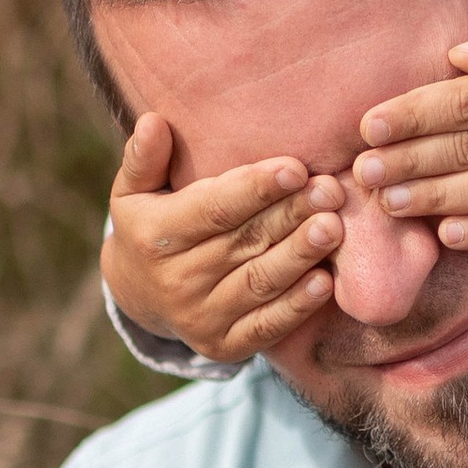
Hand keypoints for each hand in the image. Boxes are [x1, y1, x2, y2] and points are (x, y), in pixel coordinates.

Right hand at [103, 111, 344, 359]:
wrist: (140, 295)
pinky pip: (266, 326)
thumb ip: (144, 158)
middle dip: (290, 216)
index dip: (255, 189)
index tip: (296, 168)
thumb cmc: (148, 225)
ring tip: (334, 227)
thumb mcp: (133, 190)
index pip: (213, 210)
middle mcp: (175, 281)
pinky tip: (325, 281)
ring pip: (259, 283)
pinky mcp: (224, 346)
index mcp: (154, 237)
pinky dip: (297, 306)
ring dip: (300, 256)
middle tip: (330, 191)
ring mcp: (200, 318)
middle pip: (243, 243)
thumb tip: (153, 122)